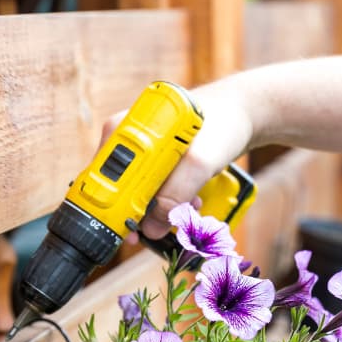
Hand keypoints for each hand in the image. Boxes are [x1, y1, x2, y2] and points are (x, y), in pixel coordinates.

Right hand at [100, 79, 255, 238]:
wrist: (240, 113)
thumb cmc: (220, 124)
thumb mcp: (198, 163)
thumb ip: (174, 197)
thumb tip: (150, 229)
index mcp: (122, 131)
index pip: (101, 178)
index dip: (113, 208)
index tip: (132, 229)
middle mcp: (125, 141)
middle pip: (116, 191)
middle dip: (142, 213)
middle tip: (166, 222)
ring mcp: (141, 153)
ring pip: (138, 197)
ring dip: (163, 211)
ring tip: (190, 207)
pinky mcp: (156, 164)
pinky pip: (154, 193)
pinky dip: (171, 203)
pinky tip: (190, 201)